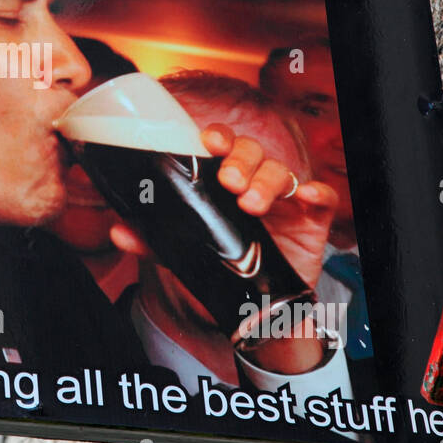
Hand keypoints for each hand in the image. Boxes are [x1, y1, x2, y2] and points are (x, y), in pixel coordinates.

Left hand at [109, 123, 337, 285]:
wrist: (259, 305)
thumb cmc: (223, 263)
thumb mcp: (183, 252)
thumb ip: (152, 241)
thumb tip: (119, 231)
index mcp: (222, 179)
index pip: (222, 146)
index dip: (217, 137)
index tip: (206, 141)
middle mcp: (253, 181)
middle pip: (251, 153)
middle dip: (240, 161)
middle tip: (227, 181)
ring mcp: (285, 199)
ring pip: (281, 172)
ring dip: (267, 181)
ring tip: (250, 203)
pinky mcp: (312, 219)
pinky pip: (322, 198)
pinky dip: (317, 193)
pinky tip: (306, 197)